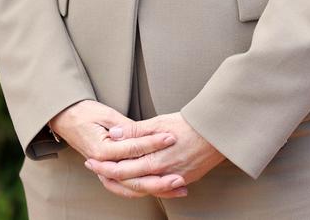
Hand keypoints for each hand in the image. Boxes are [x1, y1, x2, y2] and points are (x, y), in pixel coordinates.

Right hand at [49, 100, 186, 197]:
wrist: (67, 119)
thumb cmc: (85, 114)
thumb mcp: (106, 114)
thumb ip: (126, 126)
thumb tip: (143, 131)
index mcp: (101, 149)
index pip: (132, 149)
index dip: (153, 143)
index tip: (170, 138)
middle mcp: (103, 165)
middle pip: (134, 178)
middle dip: (158, 179)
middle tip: (179, 176)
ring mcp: (105, 172)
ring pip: (132, 188)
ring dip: (156, 190)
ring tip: (177, 188)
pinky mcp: (109, 174)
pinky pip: (128, 188)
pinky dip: (146, 190)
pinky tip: (163, 190)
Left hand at [84, 112, 224, 199]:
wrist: (217, 132)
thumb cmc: (189, 124)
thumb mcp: (160, 122)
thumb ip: (136, 131)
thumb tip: (115, 135)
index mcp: (154, 159)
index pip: (122, 167)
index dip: (105, 165)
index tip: (92, 160)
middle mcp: (162, 173)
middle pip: (129, 180)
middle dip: (109, 175)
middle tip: (94, 168)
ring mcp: (172, 179)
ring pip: (142, 188)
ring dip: (124, 183)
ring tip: (111, 176)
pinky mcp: (183, 180)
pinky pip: (159, 188)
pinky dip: (145, 187)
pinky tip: (137, 183)